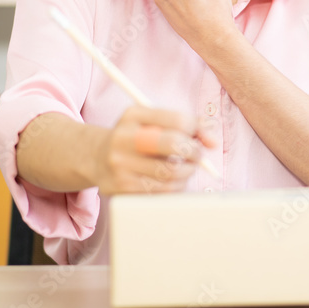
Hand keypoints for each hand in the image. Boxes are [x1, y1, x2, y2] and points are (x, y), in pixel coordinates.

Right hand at [93, 105, 217, 194]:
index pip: (178, 120)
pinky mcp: (121, 189)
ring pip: (171, 173)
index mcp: (133, 115)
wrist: (95, 157)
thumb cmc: (137, 137)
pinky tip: (170, 181)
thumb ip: (189, 123)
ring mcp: (120, 165)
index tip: (199, 137)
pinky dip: (174, 187)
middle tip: (196, 156)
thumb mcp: (155, 121)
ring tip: (184, 168)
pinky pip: (160, 192)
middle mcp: (123, 138)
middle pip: (174, 146)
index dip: (196, 130)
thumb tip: (213, 141)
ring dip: (186, 173)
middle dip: (194, 152)